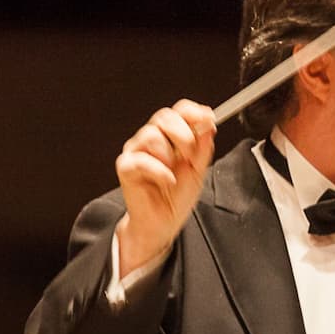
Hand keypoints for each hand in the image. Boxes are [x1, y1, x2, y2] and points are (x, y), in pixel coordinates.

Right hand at [115, 99, 216, 275]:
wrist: (163, 222)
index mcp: (171, 136)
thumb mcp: (198, 171)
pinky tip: (167, 181)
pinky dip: (159, 171)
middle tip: (189, 154)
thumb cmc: (176, 197)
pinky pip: (141, 159)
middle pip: (164, 116)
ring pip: (151, 135)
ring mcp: (137, 151)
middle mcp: (152, 139)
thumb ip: (203, 147)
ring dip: (168, 155)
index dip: (193, 112)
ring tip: (173, 173)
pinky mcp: (126, 166)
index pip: (180, 111)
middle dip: (182, 134)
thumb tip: (208, 125)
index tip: (208, 119)